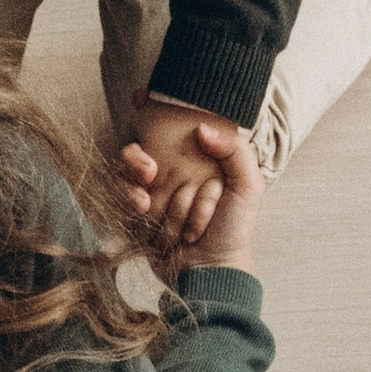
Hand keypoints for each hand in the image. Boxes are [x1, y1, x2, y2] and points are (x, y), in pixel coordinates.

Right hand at [117, 98, 256, 267]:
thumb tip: (202, 128)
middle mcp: (169, 172)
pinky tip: (141, 207)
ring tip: (146, 200)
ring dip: (139, 186)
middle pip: (138, 149)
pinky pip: (122, 197)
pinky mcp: (137, 213)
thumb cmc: (233, 227)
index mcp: (194, 159)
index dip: (150, 114)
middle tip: (148, 168)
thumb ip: (235, 151)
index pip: (167, 129)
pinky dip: (131, 201)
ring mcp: (151, 192)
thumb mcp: (247, 186)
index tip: (140, 102)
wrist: (212, 269)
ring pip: (128, 173)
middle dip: (137, 158)